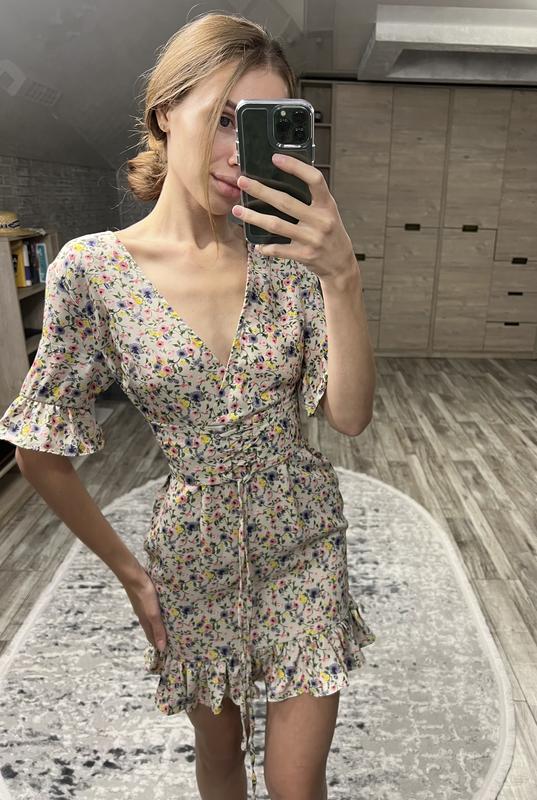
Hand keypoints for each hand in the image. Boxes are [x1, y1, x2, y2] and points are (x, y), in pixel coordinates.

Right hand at [123, 570, 167, 652]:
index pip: (152, 638)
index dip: (159, 645)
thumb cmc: (145, 595)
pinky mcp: (144, 598)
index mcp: (145, 622)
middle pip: (152, 630)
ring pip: (151, 620)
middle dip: (159, 636)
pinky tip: (162, 611)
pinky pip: (151, 610)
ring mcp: (142, 607)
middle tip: (171, 640)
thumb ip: (158, 629)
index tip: (168, 651)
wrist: (134, 577)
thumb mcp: (153, 613)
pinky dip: (157, 615)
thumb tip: (161, 648)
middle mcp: (143, 616)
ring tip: (168, 627)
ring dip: (158, 625)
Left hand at [232, 153, 355, 282]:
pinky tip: (256, 243)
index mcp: (327, 205)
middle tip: (242, 182)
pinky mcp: (304, 255)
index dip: (295, 167)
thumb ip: (312, 199)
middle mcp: (321, 220)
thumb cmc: (331, 233)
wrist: (341, 264)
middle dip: (260, 190)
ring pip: (276, 225)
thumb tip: (284, 180)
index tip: (275, 158)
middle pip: (285, 202)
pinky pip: (278, 249)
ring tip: (237, 210)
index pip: (314, 179)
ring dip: (253, 217)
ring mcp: (312, 239)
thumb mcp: (328, 212)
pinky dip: (265, 246)